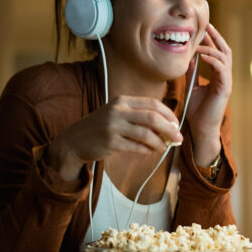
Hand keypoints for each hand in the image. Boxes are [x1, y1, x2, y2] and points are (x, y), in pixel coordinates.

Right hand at [47, 96, 182, 180]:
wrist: (74, 141)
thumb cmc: (101, 128)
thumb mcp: (117, 114)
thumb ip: (139, 116)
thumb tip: (168, 126)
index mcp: (122, 100)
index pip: (153, 104)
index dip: (169, 115)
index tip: (176, 125)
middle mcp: (117, 110)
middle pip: (153, 118)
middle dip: (170, 129)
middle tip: (178, 138)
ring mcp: (113, 126)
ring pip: (146, 134)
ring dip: (160, 142)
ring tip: (164, 147)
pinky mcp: (110, 142)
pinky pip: (137, 147)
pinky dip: (148, 150)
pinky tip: (150, 151)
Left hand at [186, 23, 231, 165]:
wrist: (201, 128)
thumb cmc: (197, 110)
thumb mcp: (192, 86)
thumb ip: (192, 73)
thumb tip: (187, 58)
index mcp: (218, 75)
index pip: (218, 52)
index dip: (212, 40)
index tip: (203, 28)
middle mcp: (225, 77)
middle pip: (225, 51)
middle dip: (216, 37)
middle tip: (206, 26)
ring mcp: (226, 82)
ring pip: (224, 58)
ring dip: (211, 48)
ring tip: (199, 43)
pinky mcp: (225, 89)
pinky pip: (222, 69)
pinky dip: (213, 60)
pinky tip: (203, 56)